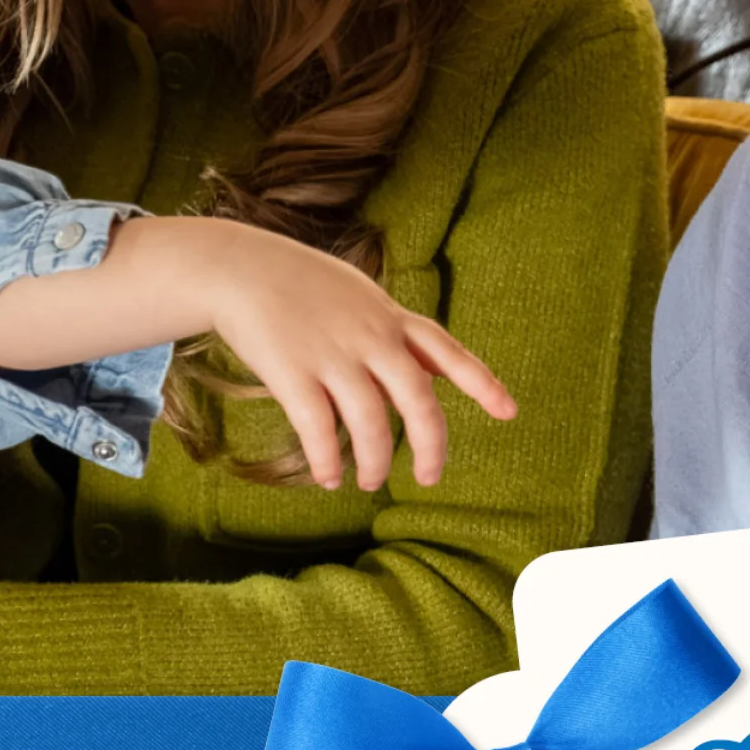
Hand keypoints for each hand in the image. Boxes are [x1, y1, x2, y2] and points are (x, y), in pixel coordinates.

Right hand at [186, 221, 517, 491]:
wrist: (240, 267)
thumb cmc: (304, 286)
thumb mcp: (362, 299)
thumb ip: (396, 335)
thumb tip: (430, 377)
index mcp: (391, 318)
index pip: (447, 351)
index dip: (481, 383)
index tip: (509, 412)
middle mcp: (371, 337)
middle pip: (417, 399)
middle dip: (430, 445)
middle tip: (429, 477)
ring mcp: (332, 354)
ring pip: (369, 422)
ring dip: (374, 461)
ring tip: (368, 481)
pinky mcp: (292, 372)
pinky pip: (319, 428)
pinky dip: (328, 459)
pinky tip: (330, 477)